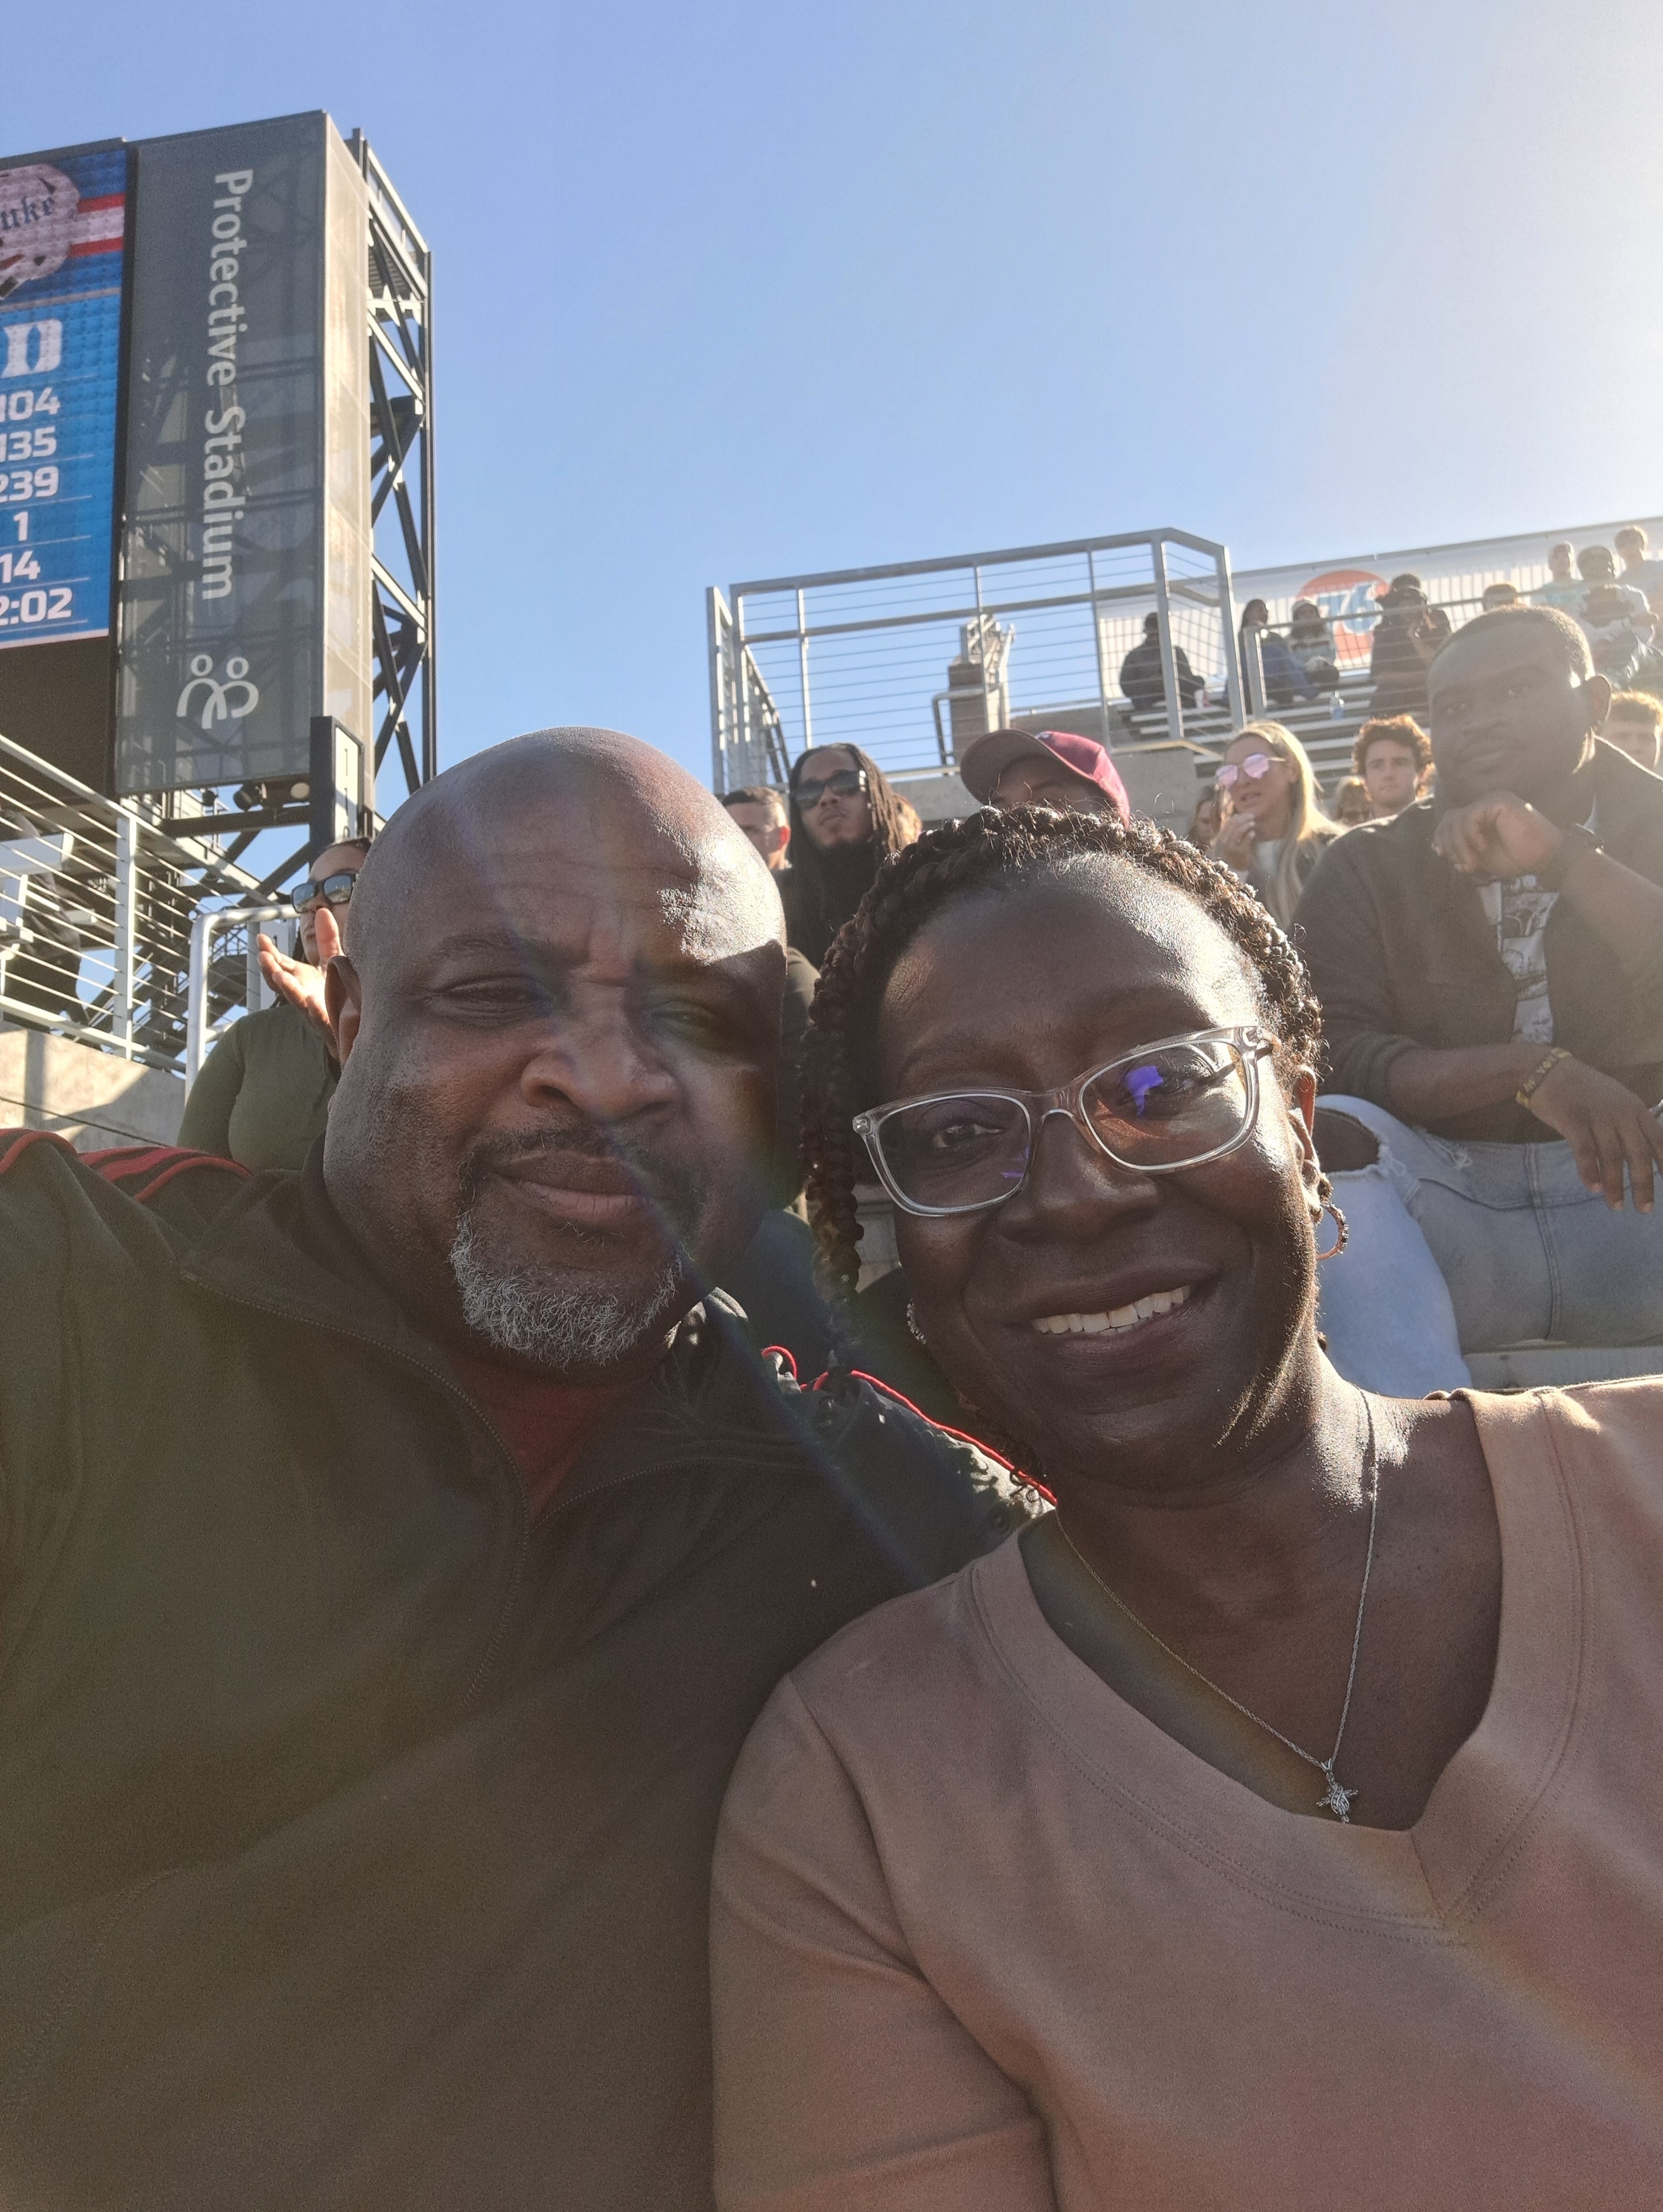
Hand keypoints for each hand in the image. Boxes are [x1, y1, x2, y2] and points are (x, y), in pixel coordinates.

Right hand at [257, 902, 341, 1055]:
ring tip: (279, 977)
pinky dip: (315, 1012)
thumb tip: (321, 910)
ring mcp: (315, 1012)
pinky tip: (312, 1001)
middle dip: (270, 970)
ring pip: (297, 1002)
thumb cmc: (342, 992)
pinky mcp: (331, 1025)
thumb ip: (327, 940)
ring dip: (287, 990)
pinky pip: (322, 1020)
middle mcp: (303, 995)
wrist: (360, 1025)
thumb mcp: (334, 962)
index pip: (280, 965)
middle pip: (281, 983)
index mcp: (301, 980)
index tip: (260, 938)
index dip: (269, 953)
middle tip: (262, 956)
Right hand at [1215, 812, 1256, 866]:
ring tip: (1252, 823)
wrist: (1232, 872)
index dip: (1238, 817)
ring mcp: (1231, 847)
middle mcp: (1224, 841)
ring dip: (1246, 825)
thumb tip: (1237, 816)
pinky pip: (1245, 841)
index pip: (1229, 823)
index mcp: (1221, 837)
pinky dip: (1249, 835)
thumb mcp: (1227, 843)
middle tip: (1252, 816)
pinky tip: (1253, 833)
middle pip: (1234, 825)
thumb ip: (1230, 831)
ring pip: (1238, 832)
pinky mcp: (1239, 852)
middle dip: (1243, 819)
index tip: (1246, 815)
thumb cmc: (1231, 856)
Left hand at [1431, 793, 1564, 880]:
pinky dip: (1470, 837)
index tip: (1440, 854)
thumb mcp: (1479, 853)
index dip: (1441, 836)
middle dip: (1448, 844)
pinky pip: (1469, 818)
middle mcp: (1485, 803)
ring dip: (1459, 847)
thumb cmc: (1516, 857)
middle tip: (1461, 865)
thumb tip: (1437, 845)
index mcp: (1481, 814)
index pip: (1451, 818)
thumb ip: (1461, 846)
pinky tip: (1482, 847)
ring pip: (1457, 820)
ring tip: (1471, 864)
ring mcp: (1492, 800)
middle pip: (1450, 818)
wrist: (1543, 857)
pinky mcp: (1498, 801)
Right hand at [1524, 1054, 1662, 1209]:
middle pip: (1638, 1154)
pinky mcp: (1574, 1122)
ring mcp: (1598, 1117)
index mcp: (1636, 1109)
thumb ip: (1630, 1123)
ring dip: (1616, 1185)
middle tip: (1645, 1209)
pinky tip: (1594, 1187)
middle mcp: (1621, 1114)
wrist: (1549, 1072)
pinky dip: (1590, 1171)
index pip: (1659, 1140)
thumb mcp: (1617, 1101)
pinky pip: (1586, 1151)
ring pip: (1612, 1157)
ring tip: (1616, 1206)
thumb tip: (1642, 1153)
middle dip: (1644, 1184)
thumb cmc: (1584, 1090)